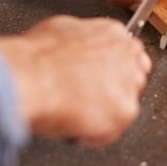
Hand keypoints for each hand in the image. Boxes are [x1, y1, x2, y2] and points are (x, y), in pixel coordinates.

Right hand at [0, 16, 150, 146]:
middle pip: (134, 78)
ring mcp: (129, 84)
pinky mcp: (125, 111)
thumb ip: (80, 38)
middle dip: (114, 91)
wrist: (32, 77)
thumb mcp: (59, 29)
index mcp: (112, 33)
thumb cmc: (37, 57)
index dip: (112, 70)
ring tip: (76, 114)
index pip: (128, 53)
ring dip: (104, 113)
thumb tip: (76, 47)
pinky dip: (94, 136)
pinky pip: (112, 131)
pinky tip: (75, 127)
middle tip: (88, 99)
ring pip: (125, 106)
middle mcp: (128, 56)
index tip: (100, 79)